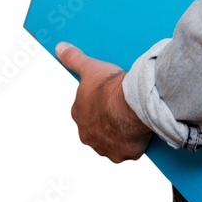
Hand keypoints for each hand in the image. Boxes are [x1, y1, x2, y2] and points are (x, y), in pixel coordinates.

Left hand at [55, 42, 152, 162]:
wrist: (130, 104)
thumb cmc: (108, 87)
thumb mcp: (89, 67)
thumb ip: (73, 58)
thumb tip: (60, 48)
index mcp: (80, 116)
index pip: (86, 110)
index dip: (99, 102)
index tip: (110, 95)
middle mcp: (89, 135)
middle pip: (99, 128)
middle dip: (108, 120)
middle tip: (122, 106)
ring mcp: (106, 147)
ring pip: (114, 140)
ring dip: (121, 133)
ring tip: (133, 117)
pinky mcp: (124, 153)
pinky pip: (130, 149)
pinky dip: (135, 142)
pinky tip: (141, 130)